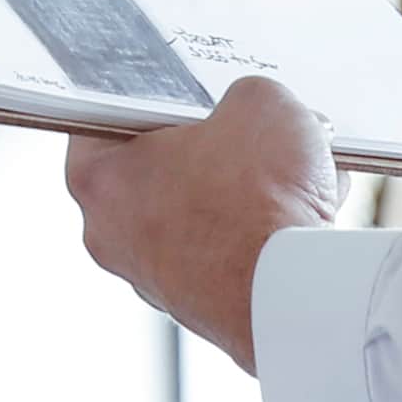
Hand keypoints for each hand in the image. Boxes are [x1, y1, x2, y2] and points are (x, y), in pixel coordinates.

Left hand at [59, 78, 343, 368]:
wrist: (298, 293)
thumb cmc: (261, 200)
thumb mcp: (261, 103)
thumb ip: (244, 97)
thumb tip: (255, 113)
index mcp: (97, 176)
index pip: (115, 116)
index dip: (163, 97)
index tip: (196, 94)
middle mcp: (110, 234)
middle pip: (165, 167)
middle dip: (219, 147)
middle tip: (258, 133)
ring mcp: (152, 277)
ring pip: (203, 211)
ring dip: (250, 190)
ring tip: (298, 175)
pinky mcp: (198, 307)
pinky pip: (228, 253)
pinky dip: (262, 234)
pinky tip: (303, 217)